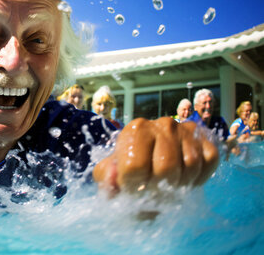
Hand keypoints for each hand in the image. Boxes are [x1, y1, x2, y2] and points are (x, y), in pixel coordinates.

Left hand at [93, 117, 218, 194]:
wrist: (151, 157)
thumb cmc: (127, 168)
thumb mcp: (109, 174)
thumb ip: (106, 177)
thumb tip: (114, 177)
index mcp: (135, 129)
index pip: (136, 166)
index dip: (134, 187)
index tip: (132, 190)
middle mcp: (162, 124)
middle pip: (167, 168)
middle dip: (159, 188)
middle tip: (153, 191)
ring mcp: (185, 129)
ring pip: (190, 166)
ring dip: (180, 185)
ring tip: (168, 186)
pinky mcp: (203, 137)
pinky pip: (210, 160)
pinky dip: (199, 177)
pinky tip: (185, 178)